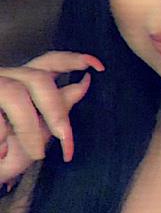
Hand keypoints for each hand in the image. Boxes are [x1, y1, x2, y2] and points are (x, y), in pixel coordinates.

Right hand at [0, 51, 104, 183]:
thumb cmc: (13, 150)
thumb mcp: (42, 129)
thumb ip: (60, 105)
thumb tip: (85, 82)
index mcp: (25, 81)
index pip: (51, 61)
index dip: (73, 60)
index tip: (99, 68)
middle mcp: (8, 78)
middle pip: (37, 79)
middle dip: (54, 109)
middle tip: (64, 137)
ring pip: (14, 94)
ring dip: (29, 129)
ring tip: (36, 153)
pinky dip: (1, 135)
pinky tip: (3, 152)